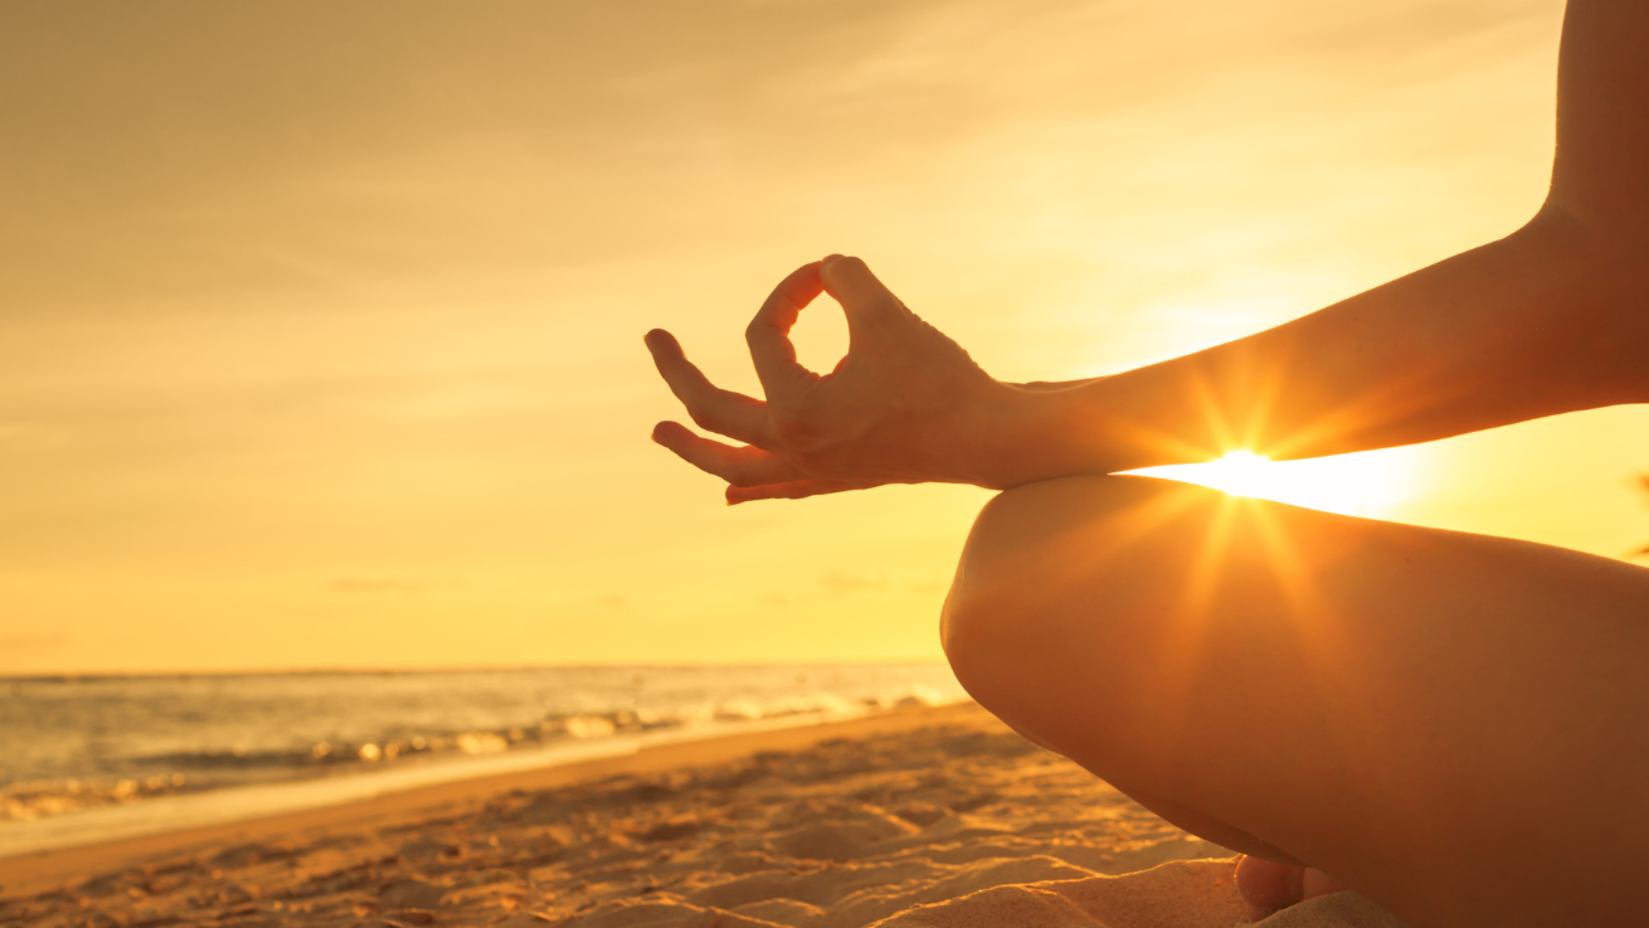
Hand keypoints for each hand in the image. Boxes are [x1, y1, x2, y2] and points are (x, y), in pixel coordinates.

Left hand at [645, 255, 1012, 503]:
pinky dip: (751, 485)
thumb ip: (843, 277)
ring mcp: (811, 470)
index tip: (822, 276)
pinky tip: (730, 494)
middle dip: (676, 372)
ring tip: (657, 432)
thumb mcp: (885, 312)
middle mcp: (792, 446)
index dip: (787, 295)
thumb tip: (823, 269)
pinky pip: (780, 487)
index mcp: (795, 408)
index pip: (764, 336)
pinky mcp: (836, 480)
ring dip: (692, 447)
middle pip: (712, 409)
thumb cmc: (937, 377)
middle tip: (651, 339)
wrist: (987, 438)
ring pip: (733, 464)